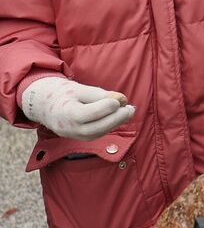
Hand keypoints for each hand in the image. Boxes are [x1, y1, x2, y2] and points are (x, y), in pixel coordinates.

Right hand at [21, 78, 135, 140]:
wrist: (48, 106)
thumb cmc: (66, 94)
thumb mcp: (80, 89)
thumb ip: (99, 95)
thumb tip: (121, 99)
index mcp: (65, 113)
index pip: (86, 114)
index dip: (104, 108)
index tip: (117, 100)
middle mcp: (68, 128)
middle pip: (94, 129)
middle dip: (115, 119)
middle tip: (130, 109)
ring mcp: (74, 136)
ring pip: (98, 133)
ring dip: (116, 123)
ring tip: (129, 111)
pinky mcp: (81, 138)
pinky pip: (97, 134)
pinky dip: (110, 126)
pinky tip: (121, 116)